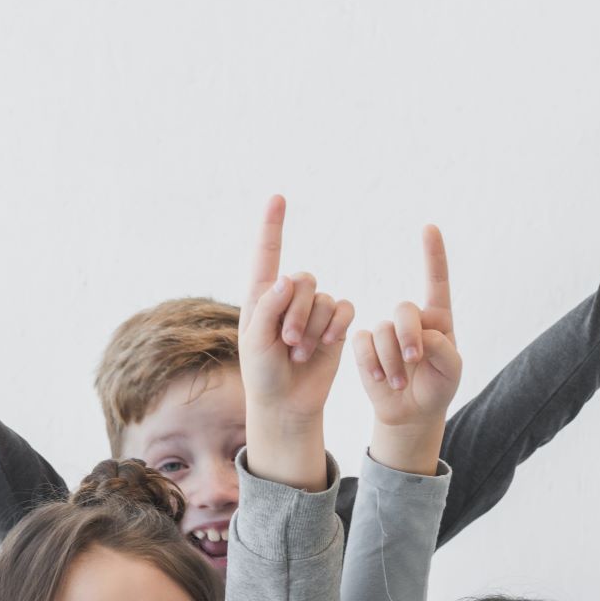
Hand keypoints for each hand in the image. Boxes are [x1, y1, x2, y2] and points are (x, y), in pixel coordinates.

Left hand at [239, 196, 356, 421]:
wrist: (286, 402)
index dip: (273, 225)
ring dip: (313, 327)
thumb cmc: (262, 373)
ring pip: (324, 299)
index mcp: (262, 296)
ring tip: (300, 353)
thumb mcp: (256, 341)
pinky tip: (327, 343)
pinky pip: (343, 310)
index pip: (268, 254)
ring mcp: (313, 311)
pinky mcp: (334, 325)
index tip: (278, 197)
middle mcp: (288, 298)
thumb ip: (268, 308)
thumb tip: (288, 279)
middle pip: (303, 279)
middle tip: (288, 342)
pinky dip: (336, 325)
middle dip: (296, 312)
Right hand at [353, 225, 462, 473]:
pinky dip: (373, 363)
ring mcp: (386, 332)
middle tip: (415, 360)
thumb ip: (442, 348)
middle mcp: (411, 320)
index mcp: (437, 319)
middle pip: (404, 309)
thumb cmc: (437, 387)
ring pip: (382, 331)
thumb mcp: (452, 370)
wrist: (412, 413)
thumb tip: (418, 335)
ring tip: (399, 382)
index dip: (433, 255)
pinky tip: (382, 379)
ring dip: (392, 360)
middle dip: (408, 335)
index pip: (436, 281)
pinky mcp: (366, 346)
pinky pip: (362, 344)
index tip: (429, 228)